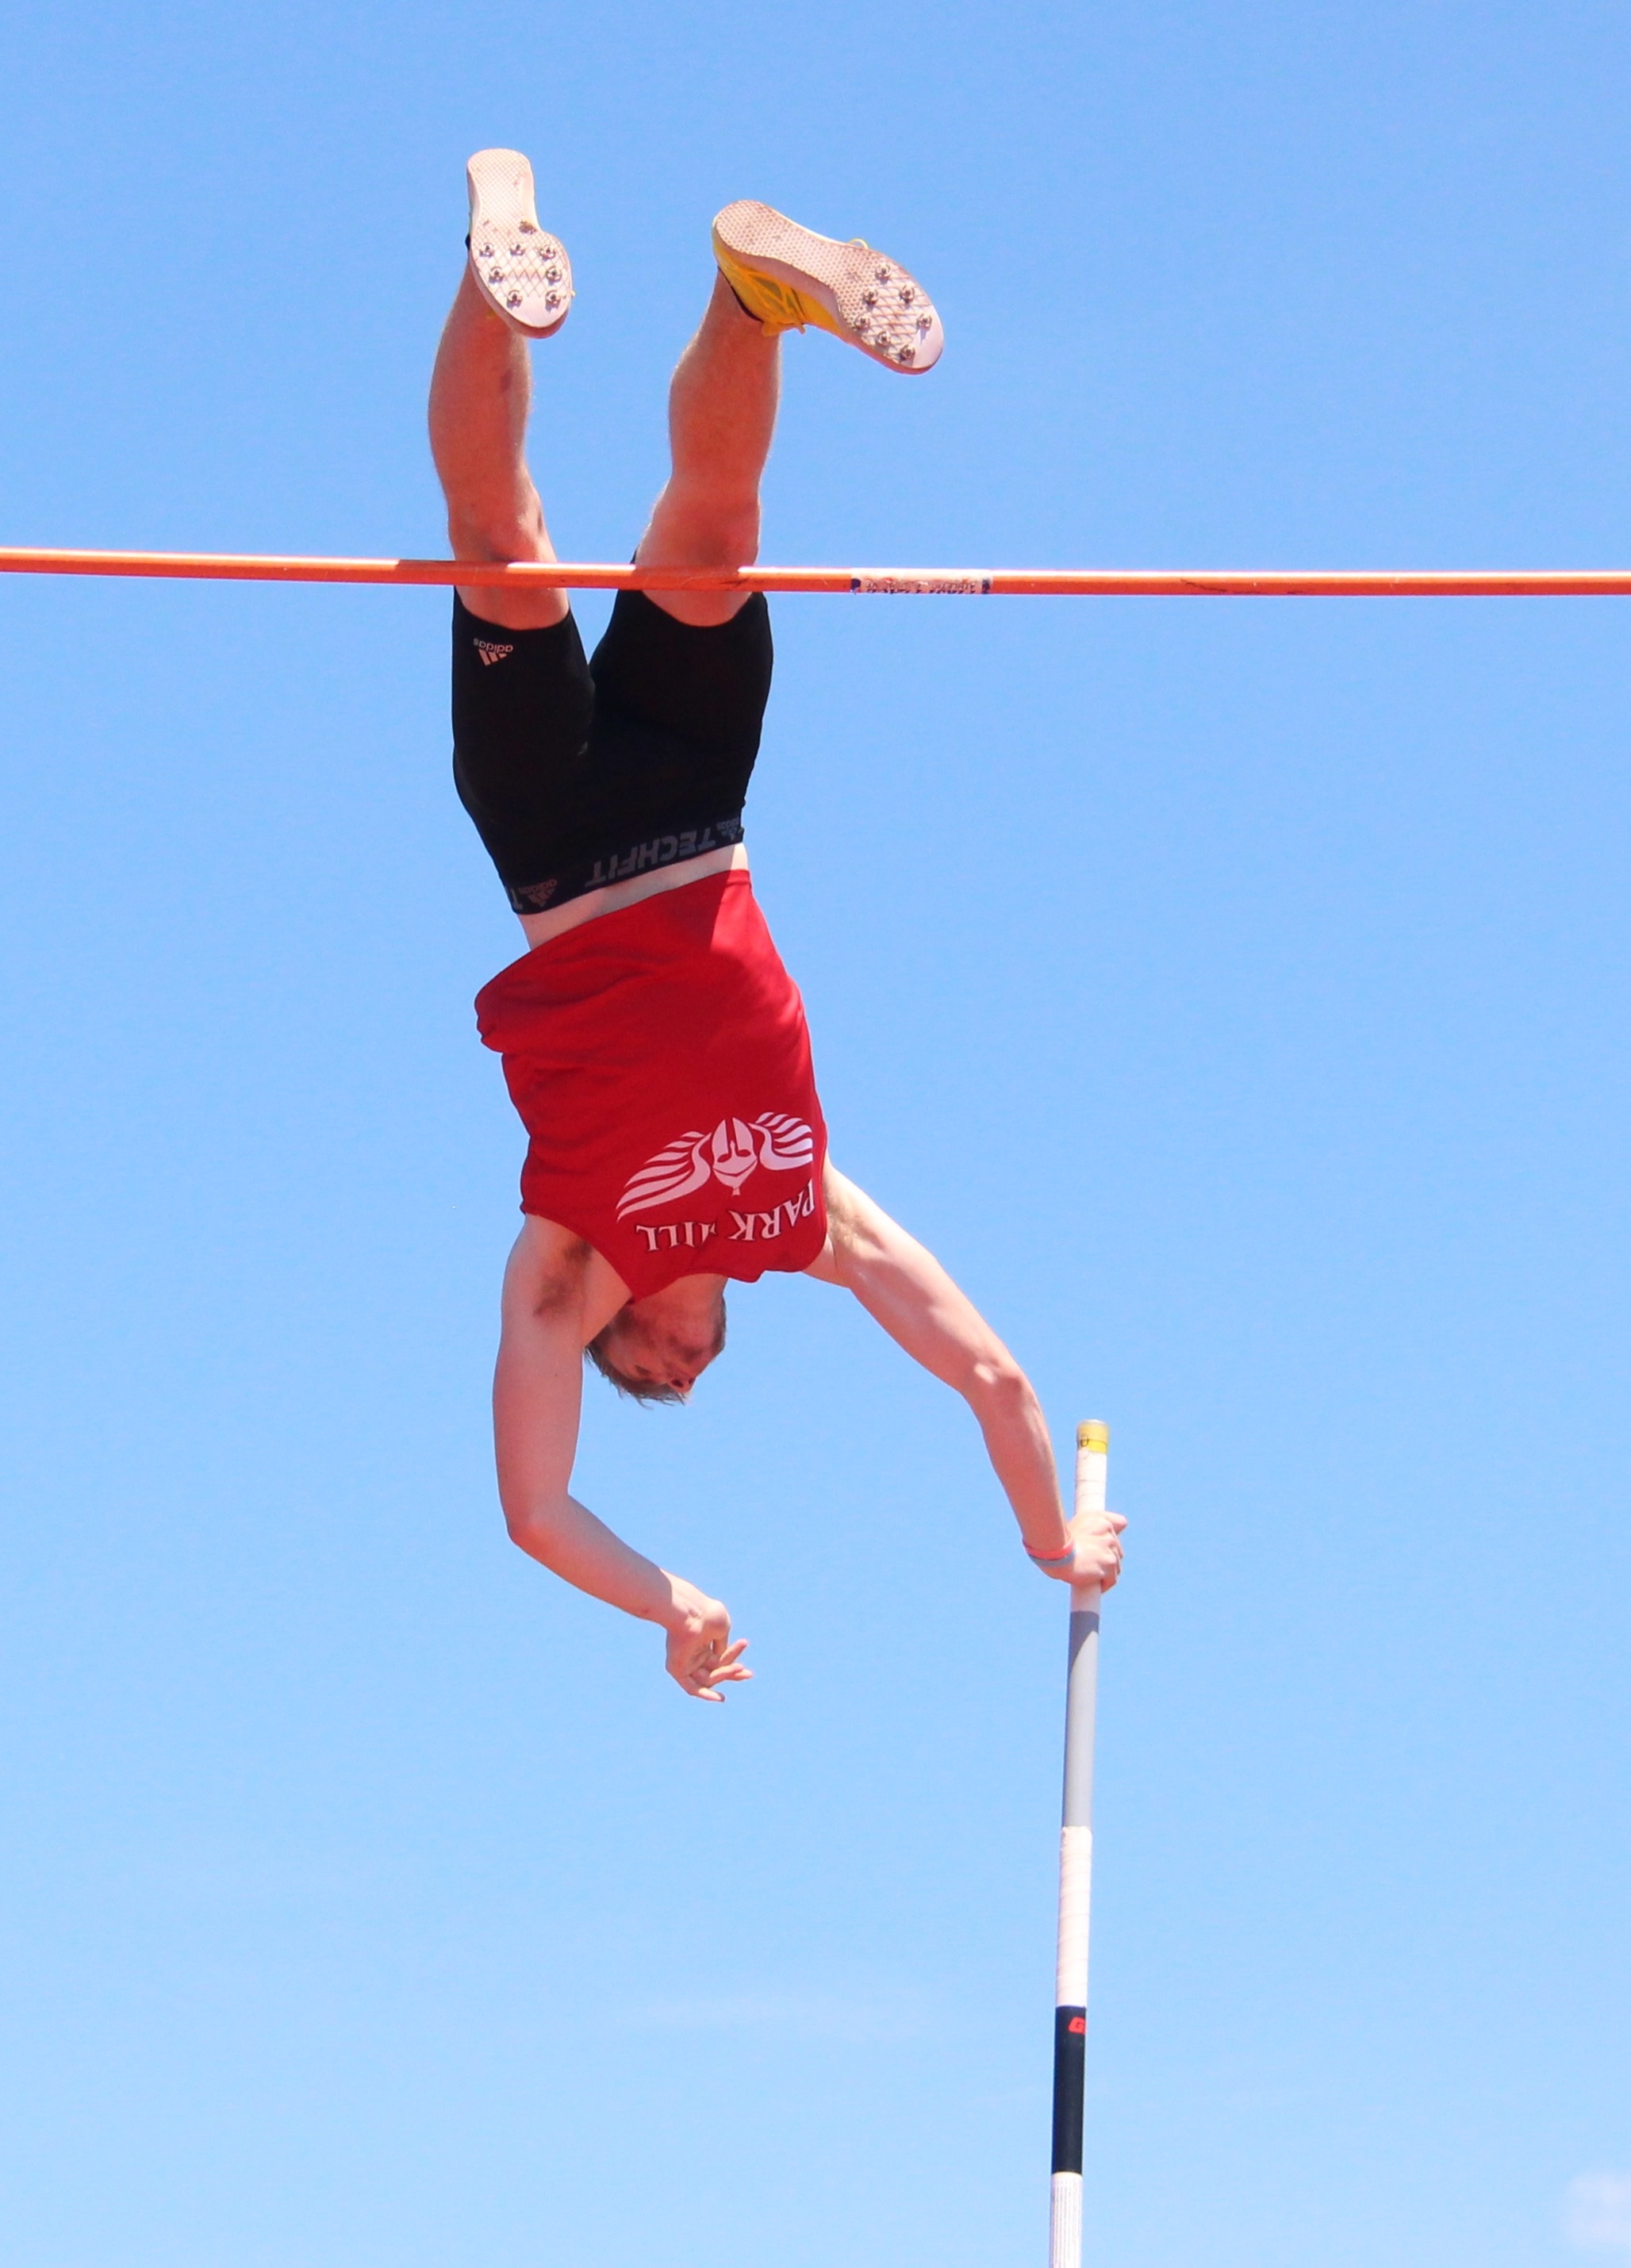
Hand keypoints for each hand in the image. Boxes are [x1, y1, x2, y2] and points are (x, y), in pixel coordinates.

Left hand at [661, 1578, 753, 1702]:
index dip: (733, 1667)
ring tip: (739, 1667)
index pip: (719, 1660)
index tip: (749, 1672)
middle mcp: (693, 1653)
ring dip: (725, 1674)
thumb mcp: (722, 1629)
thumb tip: (722, 1659)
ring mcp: (685, 1662)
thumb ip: (723, 1647)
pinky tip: (720, 1698)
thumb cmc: (707, 1616)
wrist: (692, 1613)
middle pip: (715, 1672)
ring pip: (708, 1678)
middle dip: (732, 1674)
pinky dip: (705, 1694)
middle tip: (749, 1674)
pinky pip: (691, 1688)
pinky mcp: (677, 1669)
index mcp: (702, 1642)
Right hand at [1035, 1508, 1126, 1590]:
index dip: (1111, 1534)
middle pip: (1117, 1550)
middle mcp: (1108, 1531)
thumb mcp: (1073, 1527)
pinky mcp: (1110, 1562)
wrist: (1055, 1554)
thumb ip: (1090, 1528)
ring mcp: (1110, 1547)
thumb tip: (1098, 1536)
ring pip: (1116, 1565)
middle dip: (1106, 1558)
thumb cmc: (1058, 1544)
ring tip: (1089, 1574)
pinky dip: (1104, 1584)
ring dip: (1105, 1572)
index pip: (1120, 1522)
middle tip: (1089, 1563)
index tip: (1102, 1544)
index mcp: (1099, 1519)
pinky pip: (1112, 1578)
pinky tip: (1093, 1583)